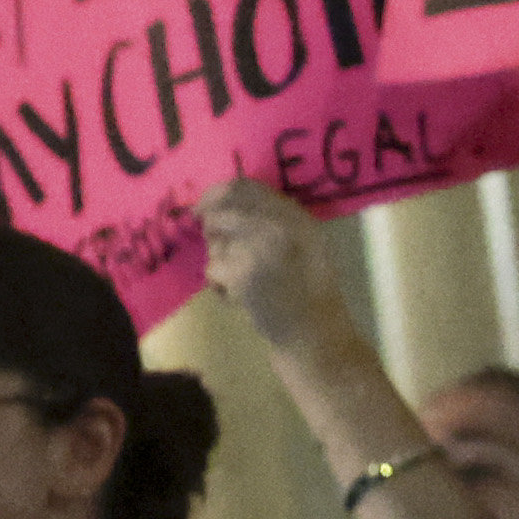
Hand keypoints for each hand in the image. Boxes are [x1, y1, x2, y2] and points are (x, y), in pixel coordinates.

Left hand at [197, 176, 359, 349]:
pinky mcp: (242, 273)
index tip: (202, 207)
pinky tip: (239, 297)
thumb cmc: (311, 292)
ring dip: (219, 262)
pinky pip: (212, 270)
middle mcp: (277, 223)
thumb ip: (276, 220)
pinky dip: (219, 286)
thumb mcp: (306, 243)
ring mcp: (258, 246)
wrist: (315, 331)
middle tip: (215, 246)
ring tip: (241, 280)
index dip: (216, 194)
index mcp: (295, 215)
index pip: (244, 187)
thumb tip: (226, 206)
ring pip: (214, 243)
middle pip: (221, 211)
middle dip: (210, 227)